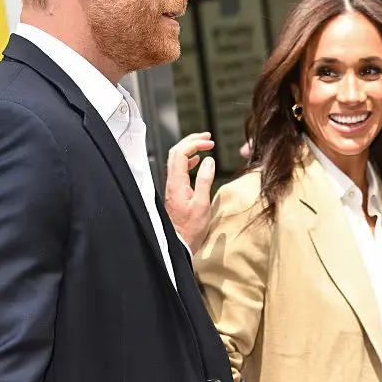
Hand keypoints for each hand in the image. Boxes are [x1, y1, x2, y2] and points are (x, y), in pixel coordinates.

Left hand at [164, 132, 215, 253]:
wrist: (178, 245)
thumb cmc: (190, 230)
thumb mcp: (202, 205)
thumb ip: (205, 180)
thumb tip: (209, 160)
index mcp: (176, 183)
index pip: (181, 153)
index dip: (195, 143)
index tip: (210, 143)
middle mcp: (171, 183)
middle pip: (176, 152)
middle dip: (191, 141)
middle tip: (206, 137)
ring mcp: (172, 187)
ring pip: (177, 160)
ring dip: (190, 149)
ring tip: (204, 144)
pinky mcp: (175, 193)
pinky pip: (179, 170)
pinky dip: (189, 161)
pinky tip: (197, 161)